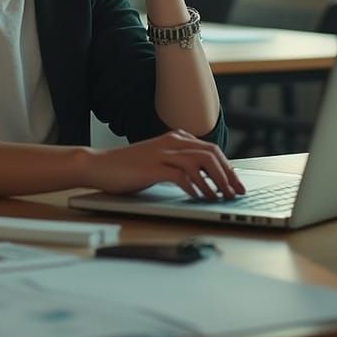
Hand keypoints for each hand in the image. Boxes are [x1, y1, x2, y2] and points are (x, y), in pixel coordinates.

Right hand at [84, 131, 245, 198]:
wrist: (98, 164)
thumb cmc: (127, 167)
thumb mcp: (158, 161)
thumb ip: (178, 164)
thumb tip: (205, 180)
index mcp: (175, 138)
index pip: (211, 149)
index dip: (228, 167)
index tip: (237, 184)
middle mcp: (171, 141)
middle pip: (211, 153)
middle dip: (228, 174)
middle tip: (237, 192)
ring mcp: (162, 153)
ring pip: (200, 162)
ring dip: (216, 181)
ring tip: (223, 197)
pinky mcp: (152, 167)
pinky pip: (181, 175)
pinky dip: (195, 187)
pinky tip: (200, 198)